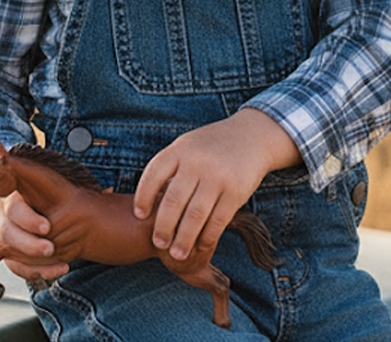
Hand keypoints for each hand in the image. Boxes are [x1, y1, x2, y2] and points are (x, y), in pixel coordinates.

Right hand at [0, 191, 69, 281]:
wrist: (23, 197)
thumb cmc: (38, 188)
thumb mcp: (39, 183)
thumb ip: (49, 188)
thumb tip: (89, 192)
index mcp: (10, 196)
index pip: (14, 209)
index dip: (29, 221)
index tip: (47, 228)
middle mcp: (2, 217)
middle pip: (8, 234)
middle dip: (30, 246)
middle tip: (50, 250)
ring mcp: (2, 236)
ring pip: (10, 255)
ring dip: (36, 264)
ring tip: (63, 266)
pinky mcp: (6, 252)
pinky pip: (16, 267)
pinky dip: (35, 272)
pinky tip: (57, 271)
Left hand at [133, 109, 300, 260]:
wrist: (251, 136)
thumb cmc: (211, 146)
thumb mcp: (188, 146)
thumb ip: (171, 168)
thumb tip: (148, 203)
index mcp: (180, 149)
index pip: (153, 175)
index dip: (143, 197)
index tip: (139, 215)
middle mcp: (196, 162)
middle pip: (173, 201)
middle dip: (163, 227)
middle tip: (158, 244)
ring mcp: (217, 177)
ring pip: (195, 216)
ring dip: (184, 239)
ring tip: (177, 254)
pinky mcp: (236, 191)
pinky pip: (218, 220)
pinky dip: (208, 236)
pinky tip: (201, 245)